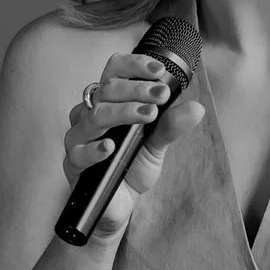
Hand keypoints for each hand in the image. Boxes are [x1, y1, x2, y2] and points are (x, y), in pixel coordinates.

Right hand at [62, 50, 204, 238]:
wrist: (121, 203)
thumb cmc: (132, 165)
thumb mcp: (157, 143)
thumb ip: (171, 126)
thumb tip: (196, 109)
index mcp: (108, 101)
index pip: (114, 71)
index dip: (134, 66)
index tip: (159, 71)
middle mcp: (89, 113)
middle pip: (107, 91)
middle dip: (137, 90)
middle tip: (161, 96)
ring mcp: (78, 137)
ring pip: (95, 116)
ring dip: (123, 112)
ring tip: (148, 115)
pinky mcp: (73, 163)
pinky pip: (79, 152)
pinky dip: (95, 148)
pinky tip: (111, 147)